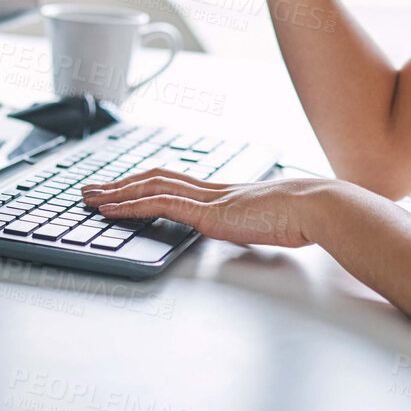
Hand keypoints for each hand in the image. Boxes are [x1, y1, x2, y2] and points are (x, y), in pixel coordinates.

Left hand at [80, 168, 343, 247]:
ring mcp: (209, 199)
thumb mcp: (275, 225)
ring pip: (150, 186)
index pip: (176, 181)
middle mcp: (212, 190)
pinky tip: (110, 210)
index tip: (124, 186)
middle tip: (93, 188)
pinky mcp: (208, 212)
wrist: (320, 208)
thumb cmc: (306, 218)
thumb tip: (262, 233)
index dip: (146, 182)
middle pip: (155, 177)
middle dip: (121, 183)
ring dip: (115, 192)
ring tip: (90, 197)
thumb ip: (259, 226)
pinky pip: (160, 204)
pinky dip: (130, 205)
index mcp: (227, 193)